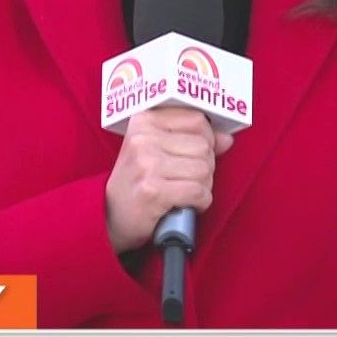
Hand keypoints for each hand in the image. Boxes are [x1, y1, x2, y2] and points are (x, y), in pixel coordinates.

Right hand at [104, 108, 233, 252]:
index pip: (196, 119)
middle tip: (187, 179)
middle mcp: (143, 138)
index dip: (207, 139)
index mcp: (144, 120)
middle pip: (204, 146)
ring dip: (203, 187)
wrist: (109, 216)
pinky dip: (200, 202)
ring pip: (204, 170)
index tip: (195, 154)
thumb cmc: (137, 181)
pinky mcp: (153, 191)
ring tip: (185, 192)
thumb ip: (192, 139)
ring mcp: (147, 165)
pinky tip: (187, 205)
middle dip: (205, 167)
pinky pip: (198, 192)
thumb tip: (227, 138)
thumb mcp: (157, 150)